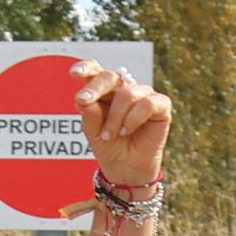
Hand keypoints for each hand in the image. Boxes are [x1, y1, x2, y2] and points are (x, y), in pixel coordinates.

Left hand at [76, 61, 172, 187]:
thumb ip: (89, 116)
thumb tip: (85, 101)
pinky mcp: (161, 105)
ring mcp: (144, 95)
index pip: (96, 71)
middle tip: (82, 100)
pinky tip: (126, 131)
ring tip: (109, 135)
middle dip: (95, 88)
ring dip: (114, 118)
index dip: (86, 68)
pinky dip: (133, 119)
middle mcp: (124, 89)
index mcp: (104, 91)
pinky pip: (147, 104)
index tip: (74, 73)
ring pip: (127, 94)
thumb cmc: (107, 145)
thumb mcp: (92, 132)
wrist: (125, 167)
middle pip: (110, 77)